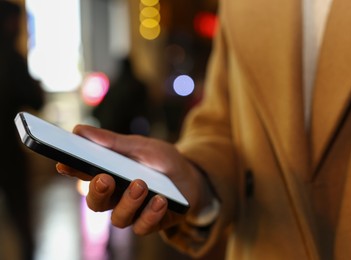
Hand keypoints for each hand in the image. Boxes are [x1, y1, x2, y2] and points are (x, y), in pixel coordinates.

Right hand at [56, 124, 210, 234]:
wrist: (192, 177)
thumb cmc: (163, 160)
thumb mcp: (141, 146)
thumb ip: (114, 142)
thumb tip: (79, 130)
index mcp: (110, 174)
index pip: (85, 174)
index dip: (72, 170)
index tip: (64, 163)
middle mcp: (117, 197)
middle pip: (96, 203)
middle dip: (98, 192)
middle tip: (105, 178)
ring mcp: (133, 212)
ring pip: (118, 218)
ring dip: (128, 202)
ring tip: (141, 185)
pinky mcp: (151, 223)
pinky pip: (143, 226)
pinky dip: (151, 213)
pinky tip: (160, 200)